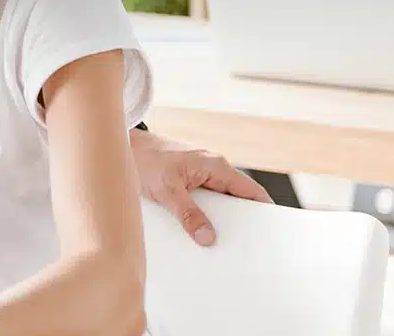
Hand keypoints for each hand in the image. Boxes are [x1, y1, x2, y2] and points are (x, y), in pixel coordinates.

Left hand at [130, 128, 273, 245]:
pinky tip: (197, 233)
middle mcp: (212, 169)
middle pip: (236, 199)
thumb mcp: (167, 191)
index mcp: (215, 166)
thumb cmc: (145, 160)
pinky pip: (202, 202)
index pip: (250, 190)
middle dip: (239, 221)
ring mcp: (200, 176)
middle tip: (242, 246)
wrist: (122, 147)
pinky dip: (202, 215)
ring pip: (218, 202)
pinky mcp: (188, 182)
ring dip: (217, 220)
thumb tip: (208, 238)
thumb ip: (188, 214)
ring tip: (217, 243)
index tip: (271, 232)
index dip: (264, 210)